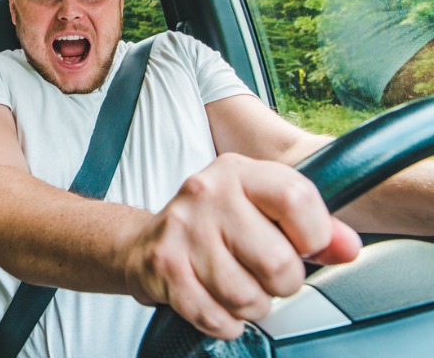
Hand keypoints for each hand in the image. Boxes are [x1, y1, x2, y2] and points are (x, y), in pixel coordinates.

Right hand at [123, 153, 361, 339]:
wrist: (146, 244)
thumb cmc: (217, 228)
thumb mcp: (264, 211)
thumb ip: (316, 228)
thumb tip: (347, 248)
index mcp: (239, 171)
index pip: (297, 199)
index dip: (313, 236)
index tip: (303, 247)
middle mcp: (207, 193)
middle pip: (276, 261)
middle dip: (282, 283)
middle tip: (267, 276)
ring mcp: (182, 229)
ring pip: (246, 296)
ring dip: (253, 306)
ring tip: (241, 288)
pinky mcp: (164, 266)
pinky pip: (214, 316)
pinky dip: (226, 323)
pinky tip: (220, 305)